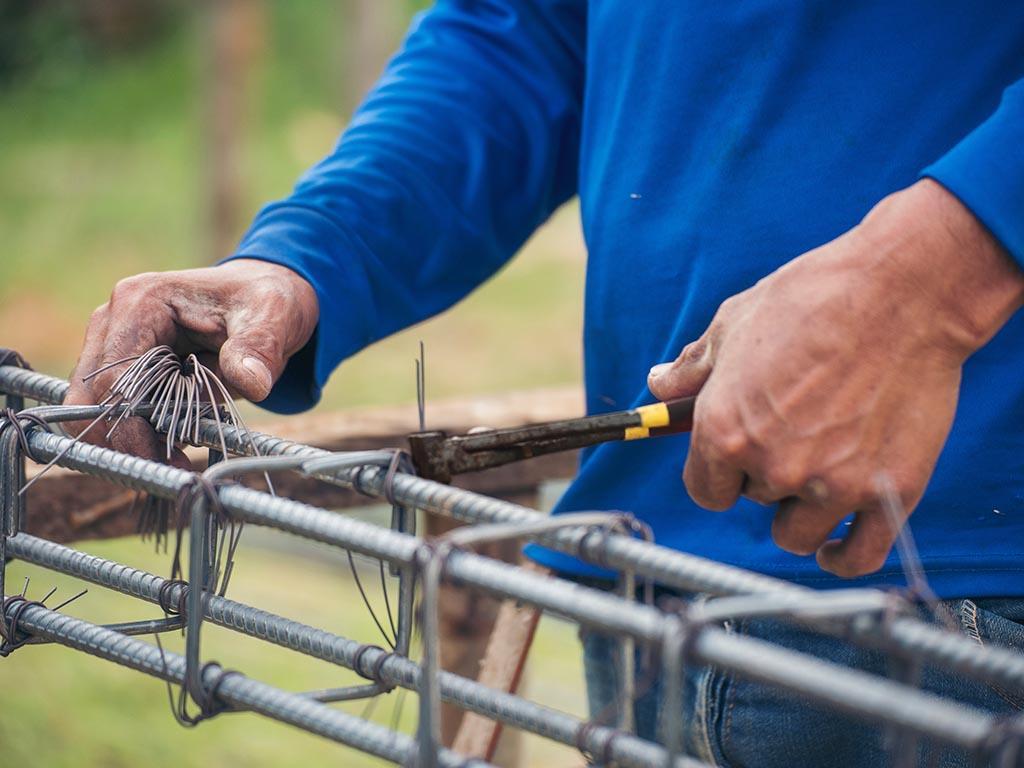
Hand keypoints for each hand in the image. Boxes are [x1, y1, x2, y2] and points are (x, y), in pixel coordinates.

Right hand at [64, 259, 318, 463]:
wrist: (263, 296)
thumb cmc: (264, 301)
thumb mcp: (272, 318)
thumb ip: (259, 349)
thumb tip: (252, 383)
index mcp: (141, 302)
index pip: (115, 379)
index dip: (133, 428)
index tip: (167, 463)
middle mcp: (113, 321)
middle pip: (92, 400)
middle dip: (127, 442)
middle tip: (173, 470)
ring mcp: (111, 344)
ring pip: (95, 411)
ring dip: (132, 441)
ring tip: (180, 457)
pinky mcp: (121, 366)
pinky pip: (114, 411)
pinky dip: (140, 433)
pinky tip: (177, 442)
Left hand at [648, 180, 1023, 576]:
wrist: (902, 290)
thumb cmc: (812, 298)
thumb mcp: (732, 324)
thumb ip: (692, 368)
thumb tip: (660, 385)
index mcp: (725, 431)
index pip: (704, 489)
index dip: (716, 473)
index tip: (732, 460)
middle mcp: (773, 466)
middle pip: (753, 500)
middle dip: (765, 472)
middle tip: (794, 428)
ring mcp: (833, 484)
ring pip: (797, 532)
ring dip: (800, 509)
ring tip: (817, 467)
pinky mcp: (888, 491)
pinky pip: (857, 554)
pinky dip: (841, 556)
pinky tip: (831, 548)